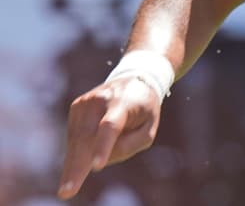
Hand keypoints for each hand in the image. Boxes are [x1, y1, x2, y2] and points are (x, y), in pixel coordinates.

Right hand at [59, 77, 162, 199]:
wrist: (132, 80)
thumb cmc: (143, 109)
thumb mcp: (149, 127)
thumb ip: (132, 144)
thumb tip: (104, 158)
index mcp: (124, 102)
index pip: (111, 126)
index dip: (104, 147)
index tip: (97, 166)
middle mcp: (101, 99)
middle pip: (86, 138)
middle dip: (76, 167)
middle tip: (67, 192)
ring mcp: (85, 102)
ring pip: (76, 141)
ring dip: (75, 164)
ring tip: (68, 188)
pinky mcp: (75, 107)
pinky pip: (75, 137)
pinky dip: (78, 151)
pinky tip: (86, 154)